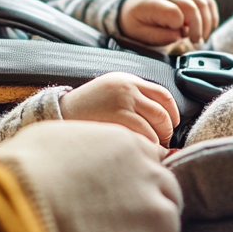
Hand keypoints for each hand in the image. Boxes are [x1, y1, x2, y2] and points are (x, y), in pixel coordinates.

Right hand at [0, 121, 181, 231]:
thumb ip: (79, 152)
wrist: (13, 203)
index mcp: (127, 143)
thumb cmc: (18, 173)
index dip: (133, 192)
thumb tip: (72, 170)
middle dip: (142, 225)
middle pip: (165, 201)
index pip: (151, 167)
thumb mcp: (50, 140)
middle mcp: (149, 174)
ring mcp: (153, 212)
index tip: (119, 210)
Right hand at [59, 72, 179, 146]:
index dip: (173, 113)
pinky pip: (145, 137)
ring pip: (157, 127)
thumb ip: (134, 98)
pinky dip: (147, 147)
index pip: (163, 95)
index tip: (172, 125)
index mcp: (128, 80)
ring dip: (157, 142)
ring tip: (149, 149)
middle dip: (166, 131)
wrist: (59, 112)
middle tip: (161, 142)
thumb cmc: (86, 109)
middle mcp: (128, 89)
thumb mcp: (111, 92)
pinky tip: (138, 150)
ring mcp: (123, 104)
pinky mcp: (117, 120)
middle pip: (163, 113)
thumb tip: (161, 119)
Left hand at [120, 0, 218, 47]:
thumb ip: (158, 36)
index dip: (180, 27)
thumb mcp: (139, 34)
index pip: (173, 12)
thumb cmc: (136, 23)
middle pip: (191, 5)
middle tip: (196, 43)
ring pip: (201, 0)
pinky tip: (209, 26)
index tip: (180, 37)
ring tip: (201, 38)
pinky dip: (211, 12)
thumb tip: (180, 35)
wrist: (132, 6)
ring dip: (206, 22)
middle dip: (198, 28)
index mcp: (151, 3)